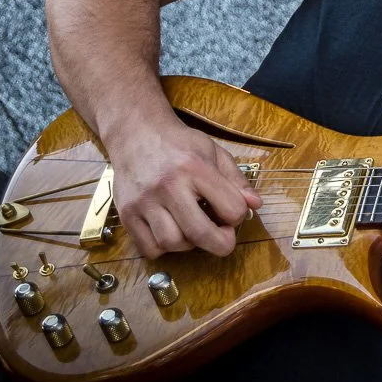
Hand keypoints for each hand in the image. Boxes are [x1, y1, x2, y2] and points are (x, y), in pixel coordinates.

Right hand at [106, 114, 262, 257]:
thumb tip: (255, 204)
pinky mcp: (126, 213)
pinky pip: (148, 248)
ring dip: (190, 244)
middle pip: (200, 233)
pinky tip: (170, 231)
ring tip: (192, 228)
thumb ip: (236, 179)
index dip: (238, 216)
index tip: (233, 212)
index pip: (231, 208)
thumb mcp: (214, 151)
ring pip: (172, 243)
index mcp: (195, 168)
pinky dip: (164, 248)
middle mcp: (168, 186)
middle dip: (221, 243)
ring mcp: (144, 202)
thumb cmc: (180, 143)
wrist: (136, 132)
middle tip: (223, 236)